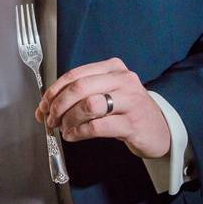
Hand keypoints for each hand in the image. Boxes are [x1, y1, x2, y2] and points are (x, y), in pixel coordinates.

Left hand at [35, 58, 170, 158]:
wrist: (159, 129)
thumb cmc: (127, 110)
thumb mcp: (107, 94)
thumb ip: (79, 96)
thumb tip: (45, 107)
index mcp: (113, 68)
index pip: (75, 74)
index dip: (54, 91)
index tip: (43, 106)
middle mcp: (123, 80)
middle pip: (79, 88)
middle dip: (58, 105)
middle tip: (50, 119)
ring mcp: (130, 101)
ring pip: (88, 105)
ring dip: (69, 119)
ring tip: (64, 128)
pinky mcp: (132, 123)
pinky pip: (98, 126)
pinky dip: (79, 132)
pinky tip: (74, 135)